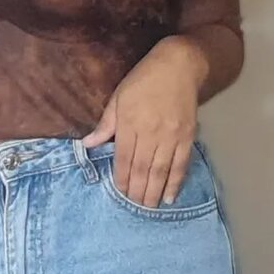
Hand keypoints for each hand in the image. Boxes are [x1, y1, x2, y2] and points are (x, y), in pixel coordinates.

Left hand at [81, 36, 206, 208]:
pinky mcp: (187, 136)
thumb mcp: (118, 97)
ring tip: (148, 207)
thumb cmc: (144, 79)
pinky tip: (170, 197)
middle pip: (142, 168)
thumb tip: (87, 144)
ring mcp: (171, 135)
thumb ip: (105, 124)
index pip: (124, 158)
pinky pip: (181, 164)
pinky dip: (175, 182)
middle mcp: (151, 132)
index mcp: (130, 122)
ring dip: (154, 192)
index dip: (122, 179)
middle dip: (137, 191)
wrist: (179, 65)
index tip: (119, 193)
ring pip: (161, 170)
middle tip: (133, 207)